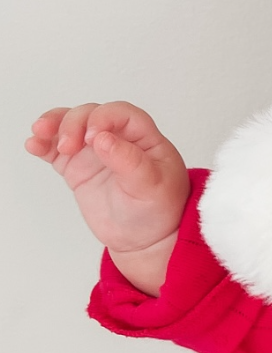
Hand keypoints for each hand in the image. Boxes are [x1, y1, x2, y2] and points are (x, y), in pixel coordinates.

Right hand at [26, 102, 189, 293]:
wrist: (144, 238)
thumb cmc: (158, 209)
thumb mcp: (152, 187)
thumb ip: (129, 161)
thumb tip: (103, 138)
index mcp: (144, 138)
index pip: (121, 114)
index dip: (104, 118)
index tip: (93, 137)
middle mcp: (118, 138)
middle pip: (90, 115)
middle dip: (74, 124)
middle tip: (67, 147)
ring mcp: (94, 151)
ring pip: (70, 125)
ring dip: (54, 124)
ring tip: (40, 132)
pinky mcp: (76, 167)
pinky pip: (55, 149)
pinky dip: (43, 144)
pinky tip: (33, 145)